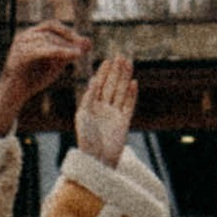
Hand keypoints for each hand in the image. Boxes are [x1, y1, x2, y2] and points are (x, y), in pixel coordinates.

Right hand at [0, 21, 92, 139]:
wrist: (12, 95)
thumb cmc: (33, 79)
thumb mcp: (55, 65)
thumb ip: (69, 53)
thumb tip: (89, 43)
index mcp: (31, 36)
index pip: (52, 25)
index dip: (69, 31)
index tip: (84, 42)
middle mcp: (24, 37)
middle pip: (50, 29)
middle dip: (69, 37)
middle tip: (84, 47)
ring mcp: (19, 46)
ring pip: (46, 39)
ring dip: (65, 45)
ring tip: (79, 53)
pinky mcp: (19, 56)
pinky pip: (41, 50)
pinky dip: (58, 51)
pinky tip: (70, 56)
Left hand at [73, 48, 137, 168]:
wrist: (97, 159)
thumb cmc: (86, 139)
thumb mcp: (83, 116)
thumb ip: (89, 98)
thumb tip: (93, 80)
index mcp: (91, 106)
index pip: (99, 85)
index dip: (103, 73)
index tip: (107, 61)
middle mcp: (103, 108)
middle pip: (111, 86)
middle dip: (116, 72)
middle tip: (120, 57)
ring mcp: (114, 114)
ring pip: (121, 92)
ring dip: (124, 78)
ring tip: (128, 65)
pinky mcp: (124, 121)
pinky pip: (129, 104)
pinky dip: (132, 94)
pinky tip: (134, 82)